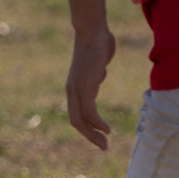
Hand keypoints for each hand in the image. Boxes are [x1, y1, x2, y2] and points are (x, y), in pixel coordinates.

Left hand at [65, 26, 116, 150]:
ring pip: (81, 119)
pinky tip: (106, 129)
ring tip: (104, 143)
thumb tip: (100, 77)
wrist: (93, 31)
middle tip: (103, 147)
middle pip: (76, 121)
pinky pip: (89, 110)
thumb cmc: (97, 44)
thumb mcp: (96, 65)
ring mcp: (77, 88)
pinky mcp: (85, 85)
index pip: (76, 115)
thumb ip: (96, 74)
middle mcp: (72, 90)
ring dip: (93, 134)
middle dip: (89, 136)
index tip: (99, 137)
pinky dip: (97, 123)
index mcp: (74, 88)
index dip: (86, 128)